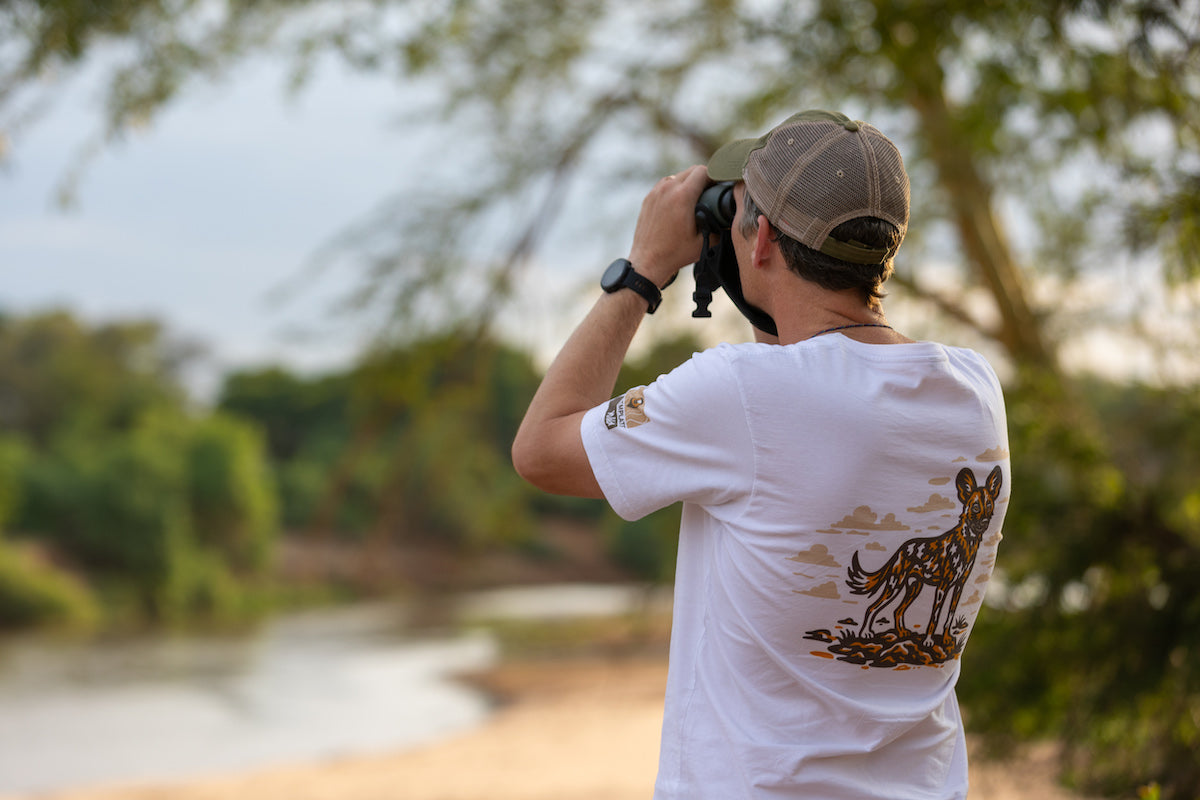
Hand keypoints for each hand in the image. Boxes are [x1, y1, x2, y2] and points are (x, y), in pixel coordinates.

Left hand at [628, 165, 709, 287]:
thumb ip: (719, 227)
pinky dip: (675, 188)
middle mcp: (667, 189)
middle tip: (711, 190)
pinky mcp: (648, 198)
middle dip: (703, 177)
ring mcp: (655, 192)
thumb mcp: (704, 241)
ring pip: (677, 176)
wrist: (648, 262)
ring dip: (688, 181)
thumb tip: (729, 219)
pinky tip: (680, 201)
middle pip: (691, 170)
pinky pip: (665, 185)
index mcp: (682, 196)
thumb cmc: (675, 253)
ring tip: (696, 196)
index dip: (715, 175)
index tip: (720, 184)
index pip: (703, 171)